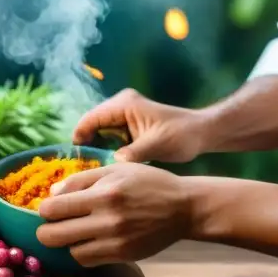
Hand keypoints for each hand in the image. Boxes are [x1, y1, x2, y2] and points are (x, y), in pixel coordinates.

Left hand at [35, 162, 193, 266]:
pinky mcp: (123, 255)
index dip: (44, 210)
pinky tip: (90, 241)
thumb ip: (81, 180)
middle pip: (53, 236)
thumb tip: (52, 194)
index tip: (50, 208)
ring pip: (70, 251)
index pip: (53, 209)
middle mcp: (107, 220)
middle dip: (46, 231)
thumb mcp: (116, 170)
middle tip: (52, 225)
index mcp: (103, 194)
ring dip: (68, 243)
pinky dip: (83, 252)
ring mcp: (115, 241)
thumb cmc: (148, 183)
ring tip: (76, 232)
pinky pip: (88, 260)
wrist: (184, 207)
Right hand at [73, 88, 210, 163]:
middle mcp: (119, 106)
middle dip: (85, 147)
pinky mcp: (126, 126)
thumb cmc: (182, 135)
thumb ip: (135, 152)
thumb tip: (114, 162)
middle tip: (82, 170)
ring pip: (96, 133)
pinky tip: (106, 167)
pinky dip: (104, 151)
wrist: (200, 133)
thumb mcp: (158, 145)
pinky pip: (106, 138)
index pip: (90, 119)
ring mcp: (122, 115)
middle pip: (90, 126)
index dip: (79, 139)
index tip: (77, 161)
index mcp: (124, 104)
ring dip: (94, 150)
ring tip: (92, 171)